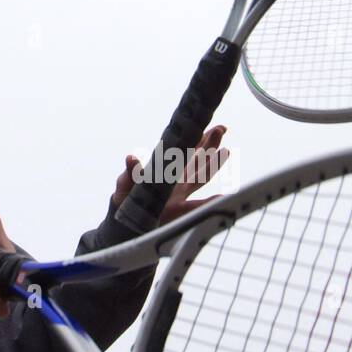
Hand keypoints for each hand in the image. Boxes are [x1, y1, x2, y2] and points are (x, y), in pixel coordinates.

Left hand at [112, 124, 230, 225]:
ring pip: (200, 177)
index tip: (203, 125)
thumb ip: (130, 174)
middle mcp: (174, 182)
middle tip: (221, 128)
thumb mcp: (125, 186)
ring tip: (226, 151)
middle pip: (196, 160)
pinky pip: (198, 207)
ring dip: (212, 165)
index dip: (193, 139)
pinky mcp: (178, 213)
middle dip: (208, 145)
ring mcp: (178, 197)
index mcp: (163, 172)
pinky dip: (211, 202)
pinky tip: (224, 198)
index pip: (181, 151)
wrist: (124, 226)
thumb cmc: (125, 202)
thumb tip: (131, 158)